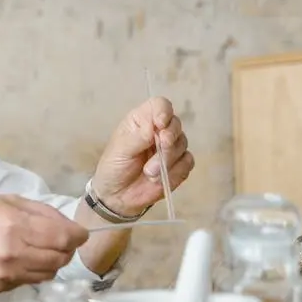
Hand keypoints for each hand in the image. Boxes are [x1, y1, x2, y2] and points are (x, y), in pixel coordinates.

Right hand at [0, 195, 88, 291]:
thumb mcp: (4, 201)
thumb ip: (39, 211)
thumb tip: (67, 225)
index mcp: (16, 225)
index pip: (64, 237)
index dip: (78, 236)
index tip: (78, 233)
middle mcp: (14, 252)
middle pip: (61, 258)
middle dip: (66, 249)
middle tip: (59, 241)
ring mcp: (7, 273)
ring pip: (49, 274)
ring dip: (51, 262)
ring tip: (38, 251)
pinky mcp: (0, 288)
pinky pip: (29, 282)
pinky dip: (32, 272)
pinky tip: (19, 261)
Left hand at [92, 96, 195, 217]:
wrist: (117, 196)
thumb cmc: (114, 167)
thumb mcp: (120, 150)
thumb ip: (138, 137)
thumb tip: (156, 126)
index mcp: (141, 121)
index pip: (160, 105)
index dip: (164, 111)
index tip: (160, 124)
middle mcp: (158, 131)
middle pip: (175, 124)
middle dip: (169, 137)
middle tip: (160, 147)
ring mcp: (170, 148)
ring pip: (183, 144)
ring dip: (167, 159)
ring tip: (149, 173)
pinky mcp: (178, 166)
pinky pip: (187, 162)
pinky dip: (175, 171)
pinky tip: (159, 178)